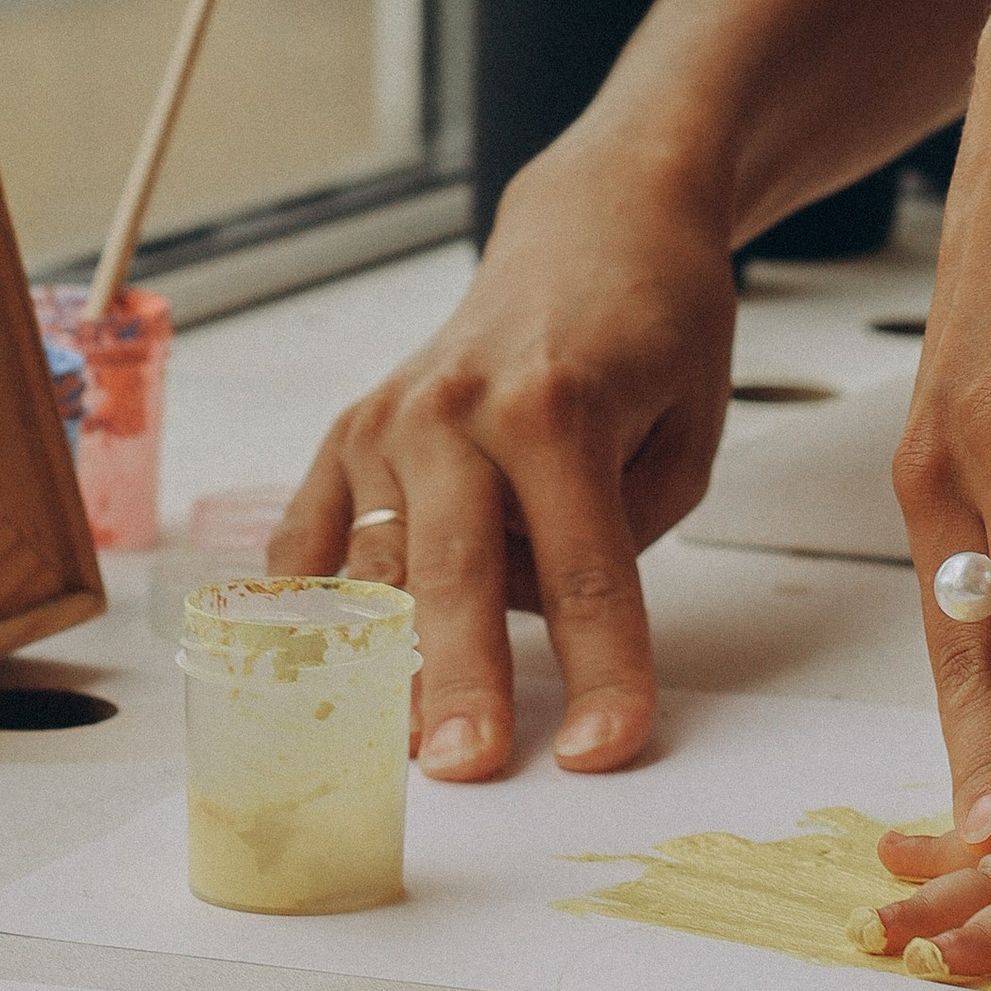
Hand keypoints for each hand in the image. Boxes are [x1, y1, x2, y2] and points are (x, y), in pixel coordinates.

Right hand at [269, 131, 733, 781]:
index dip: (602, 671)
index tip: (605, 749)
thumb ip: (618, 541)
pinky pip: (309, 538)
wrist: (595, 224)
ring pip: (375, 567)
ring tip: (392, 749)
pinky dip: (305, 606)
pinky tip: (305, 668)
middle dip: (460, 683)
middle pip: (457, 575)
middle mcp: (457, 410)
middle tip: (465, 767)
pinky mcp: (350, 429)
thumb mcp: (685, 436)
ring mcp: (389, 419)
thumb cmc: (654, 328)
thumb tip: (534, 633)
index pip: (585, 572)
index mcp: (558, 408)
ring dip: (384, 665)